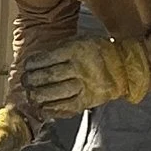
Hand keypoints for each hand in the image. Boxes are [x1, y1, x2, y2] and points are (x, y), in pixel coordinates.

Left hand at [19, 36, 150, 119]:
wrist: (125, 67)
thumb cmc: (96, 52)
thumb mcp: (80, 41)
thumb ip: (59, 49)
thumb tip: (34, 63)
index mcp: (77, 49)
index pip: (47, 58)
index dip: (33, 64)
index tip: (26, 67)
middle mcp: (81, 67)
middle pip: (49, 77)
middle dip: (32, 81)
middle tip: (25, 82)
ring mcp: (86, 85)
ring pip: (56, 93)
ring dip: (39, 96)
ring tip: (31, 95)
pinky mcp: (89, 100)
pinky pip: (67, 107)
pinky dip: (52, 109)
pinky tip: (43, 108)